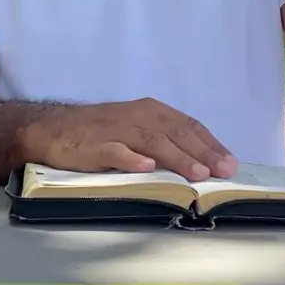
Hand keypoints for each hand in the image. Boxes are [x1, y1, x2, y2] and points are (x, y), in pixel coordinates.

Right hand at [22, 98, 236, 181]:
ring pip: (152, 141)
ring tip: (197, 173)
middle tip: (224, 172)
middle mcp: (138, 116)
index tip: (230, 163)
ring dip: (177, 157)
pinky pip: (115, 151)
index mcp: (151, 111)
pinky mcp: (95, 145)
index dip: (210, 143)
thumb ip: (164, 141)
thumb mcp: (136, 129)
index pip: (188, 125)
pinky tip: (146, 168)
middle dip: (202, 153)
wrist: (54, 128)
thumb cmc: (101, 131)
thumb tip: (201, 163)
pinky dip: (131, 159)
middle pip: (176, 133)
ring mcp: (117, 130)